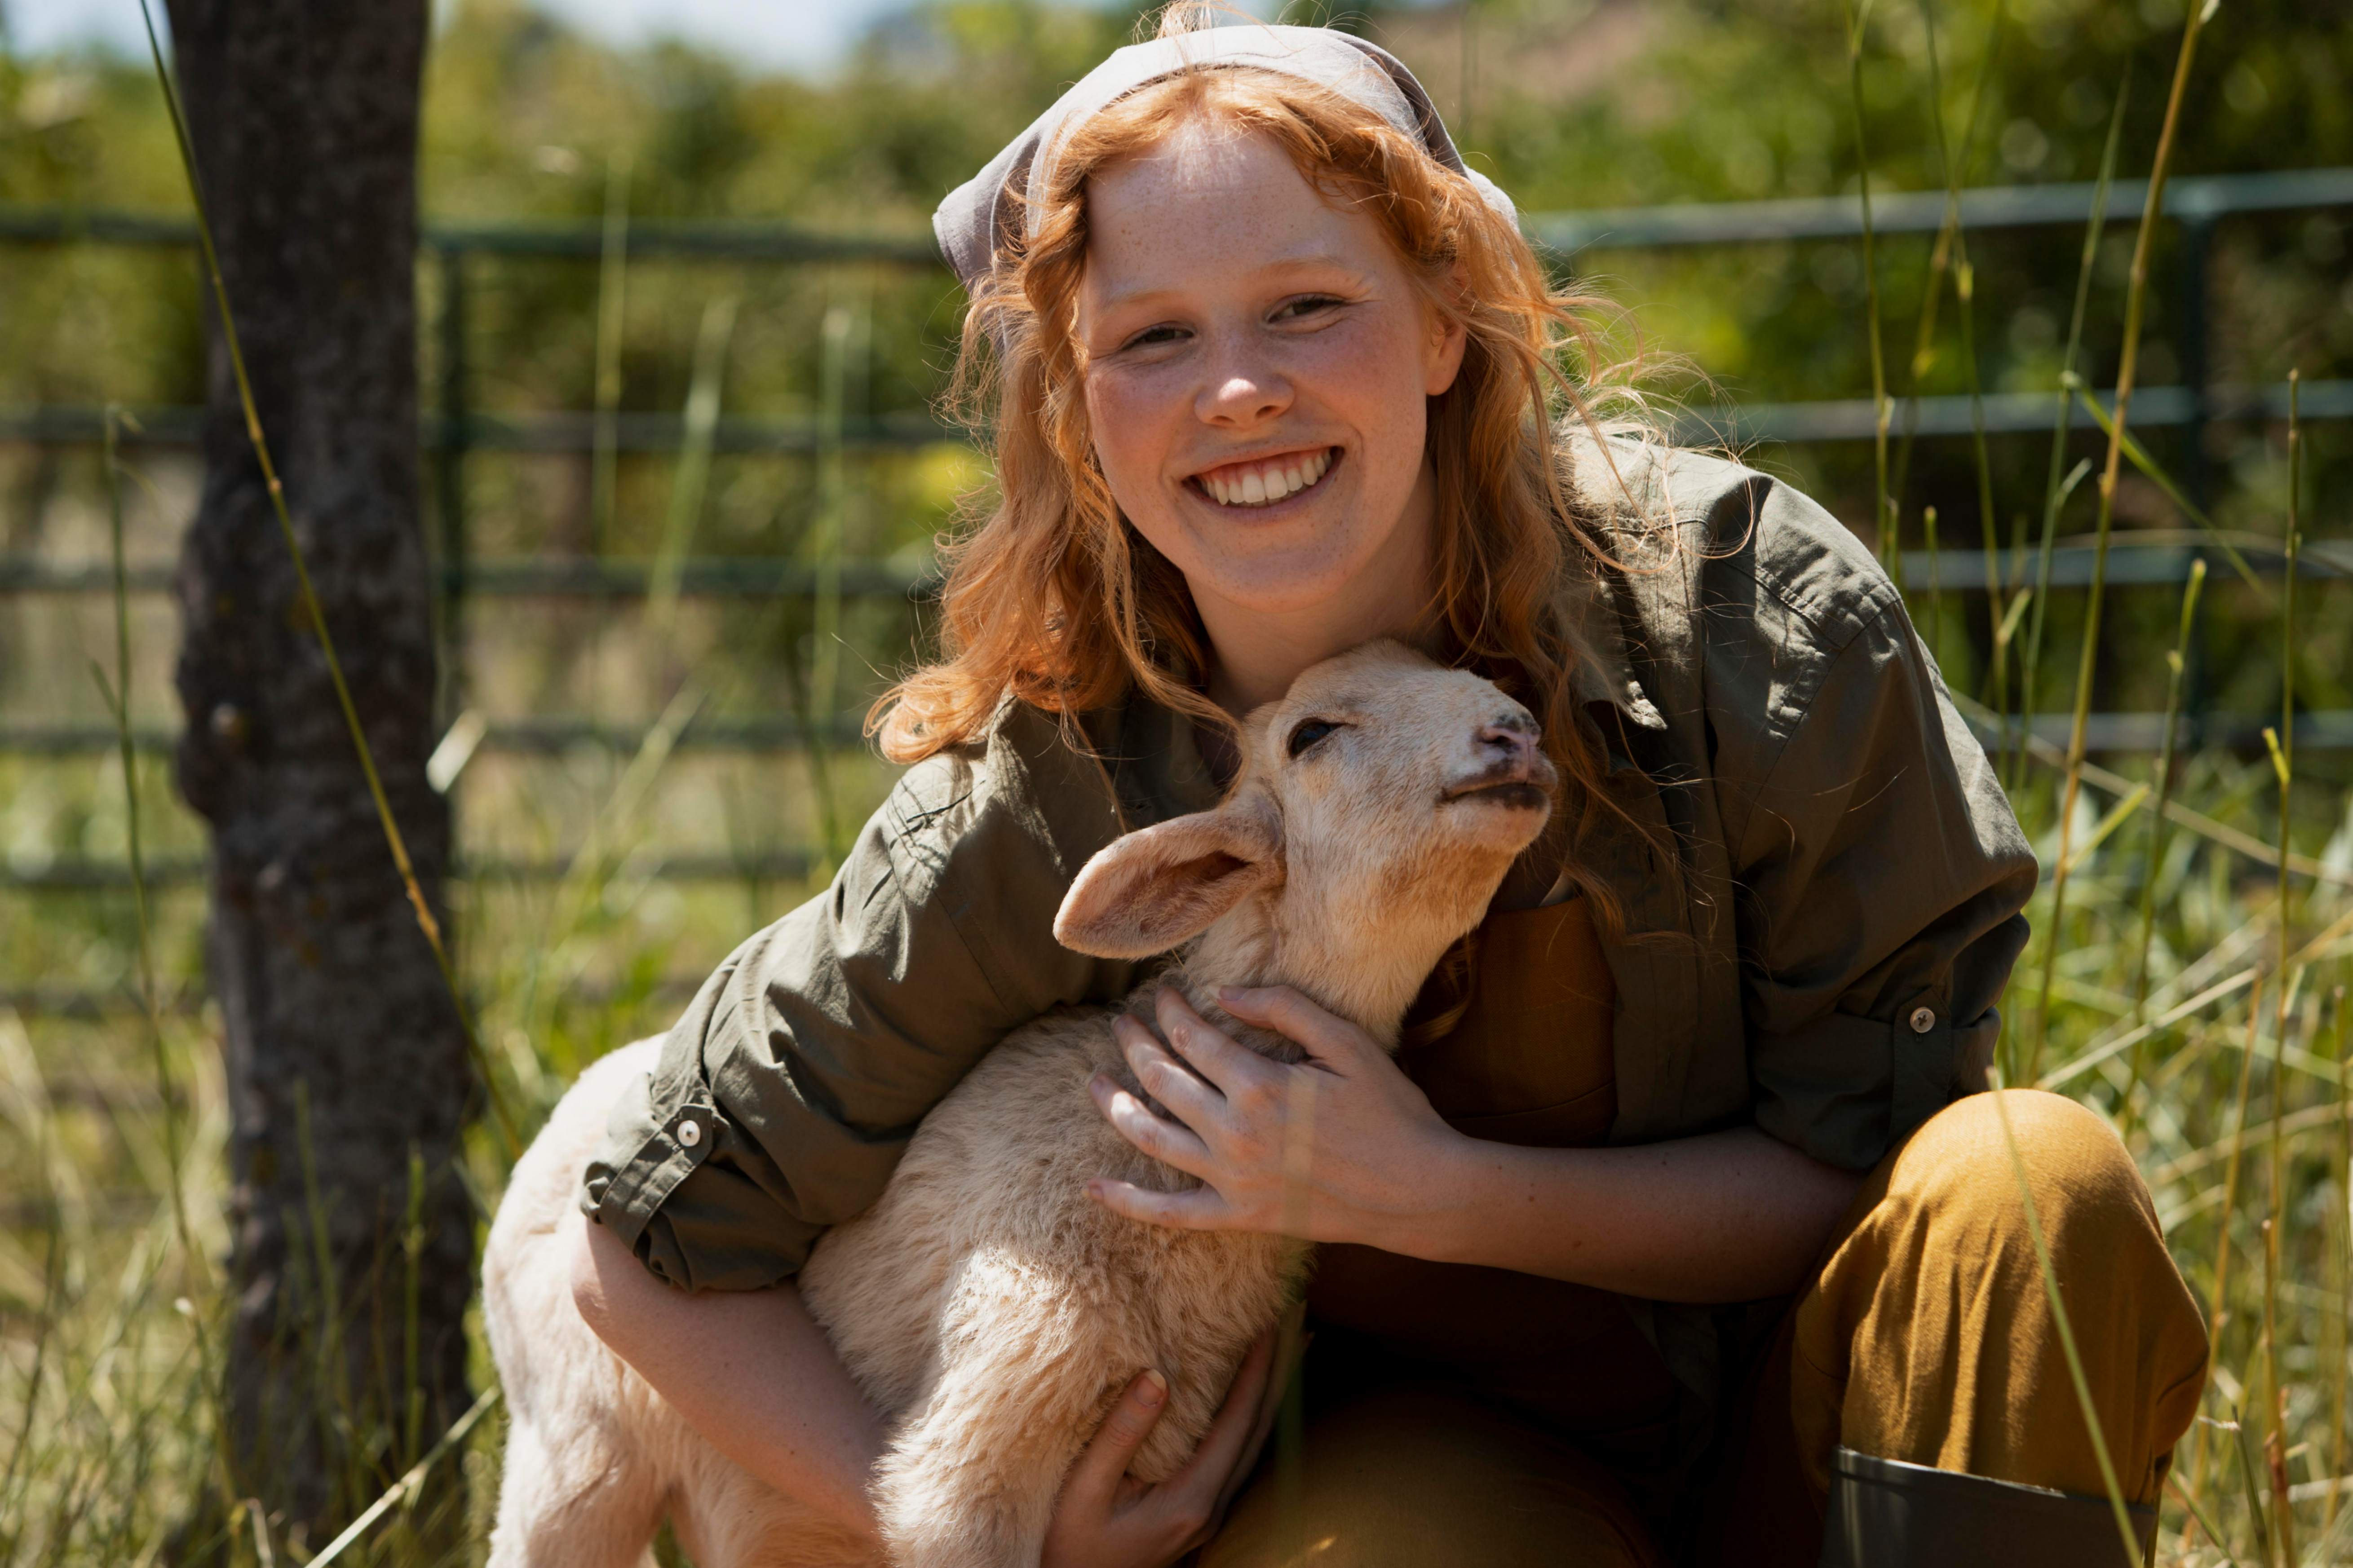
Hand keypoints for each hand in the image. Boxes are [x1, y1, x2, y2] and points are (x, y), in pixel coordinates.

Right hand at [1040, 1320, 1290, 1567]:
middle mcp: (1212, 1507)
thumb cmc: (1069, 1545)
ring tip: (1291, 1346)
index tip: (1273, 1321)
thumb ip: (1121, 1434)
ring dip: (1272, 1391)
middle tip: (1299, 1316)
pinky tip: (1250, 1395)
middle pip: (1260, 1428)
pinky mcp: (1198, 1511)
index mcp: (1192, 1500)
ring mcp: (1209, 1513)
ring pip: (1254, 1441)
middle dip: (1281, 1370)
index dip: (1259, 1368)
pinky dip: (1252, 1414)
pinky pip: (1238, 1452)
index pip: (1238, 1421)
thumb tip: (1157, 1375)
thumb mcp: (1084, 1490)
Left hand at [1086, 985, 1463, 1250]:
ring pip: (1151, 1137)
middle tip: (1120, 1023)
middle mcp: (1234, 1132)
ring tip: (1093, 1081)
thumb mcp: (1346, 1043)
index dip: (1171, 1010)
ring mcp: (1231, 1179)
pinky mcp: (1237, 1217)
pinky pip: (1169, 1213)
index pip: (1192, 1037)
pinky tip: (1095, 1187)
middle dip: (1135, 1044)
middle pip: (1162, 1080)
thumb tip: (1223, 993)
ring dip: (1114, 1105)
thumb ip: (1285, 1009)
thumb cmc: (1388, 1110)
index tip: (1164, 994)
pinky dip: (1128, 1201)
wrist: (1415, 1190)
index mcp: (1259, 1084)